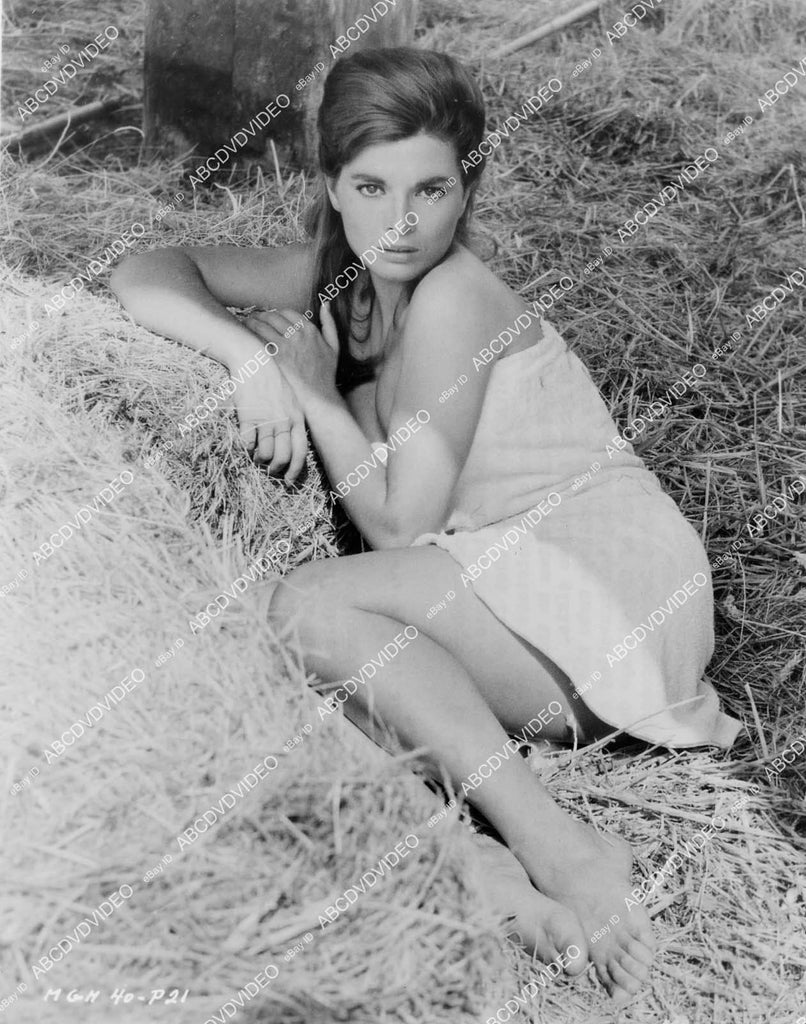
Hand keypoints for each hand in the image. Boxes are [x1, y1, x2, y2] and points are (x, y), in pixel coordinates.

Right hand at [227, 349, 306, 482]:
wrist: (253, 359)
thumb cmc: (272, 378)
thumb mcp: (291, 397)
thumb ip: (293, 419)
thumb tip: (291, 442)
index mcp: (297, 417)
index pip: (300, 452)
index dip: (295, 470)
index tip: (290, 481)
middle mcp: (283, 421)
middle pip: (282, 457)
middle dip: (276, 470)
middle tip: (270, 472)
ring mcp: (266, 419)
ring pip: (265, 454)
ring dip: (260, 460)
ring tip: (257, 457)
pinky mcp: (248, 416)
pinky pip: (247, 443)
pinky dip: (246, 448)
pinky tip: (246, 445)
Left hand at [244, 303, 338, 405]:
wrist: (319, 393)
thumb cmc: (327, 372)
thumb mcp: (334, 345)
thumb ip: (329, 323)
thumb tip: (326, 304)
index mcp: (310, 329)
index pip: (288, 312)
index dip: (276, 312)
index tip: (271, 316)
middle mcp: (298, 334)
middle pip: (273, 316)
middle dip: (261, 314)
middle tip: (254, 317)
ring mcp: (287, 345)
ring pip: (264, 325)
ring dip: (253, 321)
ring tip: (246, 322)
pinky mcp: (277, 356)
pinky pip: (261, 339)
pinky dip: (253, 334)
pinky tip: (248, 335)